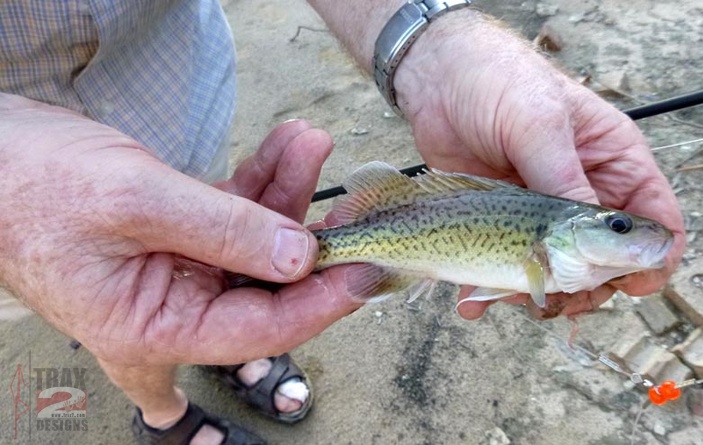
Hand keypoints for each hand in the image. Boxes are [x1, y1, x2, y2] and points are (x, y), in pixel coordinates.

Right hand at [0, 93, 359, 364]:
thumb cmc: (33, 187)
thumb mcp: (134, 202)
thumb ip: (221, 230)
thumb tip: (297, 258)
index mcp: (154, 329)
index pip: (258, 330)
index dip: (318, 303)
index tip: (363, 271)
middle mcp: (174, 310)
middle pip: (266, 288)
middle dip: (310, 240)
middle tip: (350, 206)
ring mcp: (181, 272)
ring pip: (256, 245)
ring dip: (287, 194)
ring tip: (308, 144)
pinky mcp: (184, 234)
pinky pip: (236, 215)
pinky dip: (261, 181)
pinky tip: (285, 147)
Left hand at [393, 11, 684, 318]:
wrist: (436, 80)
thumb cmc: (499, 82)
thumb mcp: (539, 125)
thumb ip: (565, 181)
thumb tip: (589, 241)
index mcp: (612, 160)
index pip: (654, 218)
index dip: (652, 258)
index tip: (633, 286)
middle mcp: (584, 190)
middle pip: (607, 259)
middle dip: (586, 287)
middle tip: (560, 299)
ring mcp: (543, 211)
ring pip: (558, 271)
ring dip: (538, 293)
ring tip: (510, 297)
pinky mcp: (504, 223)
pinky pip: (507, 266)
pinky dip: (493, 289)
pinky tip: (471, 301)